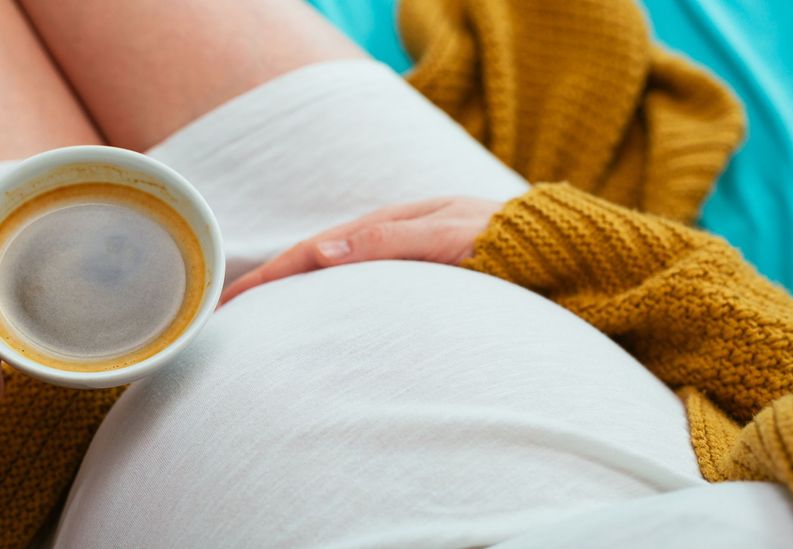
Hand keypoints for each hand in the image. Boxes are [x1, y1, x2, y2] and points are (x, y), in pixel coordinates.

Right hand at [221, 197, 501, 303]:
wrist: (564, 254)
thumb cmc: (512, 242)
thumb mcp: (453, 235)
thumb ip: (393, 240)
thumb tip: (323, 253)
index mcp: (391, 224)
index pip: (314, 250)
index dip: (270, 274)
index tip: (230, 300)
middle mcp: (390, 239)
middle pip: (315, 262)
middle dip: (271, 285)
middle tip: (228, 313)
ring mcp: (402, 260)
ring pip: (334, 277)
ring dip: (295, 294)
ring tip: (260, 319)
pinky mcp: (419, 282)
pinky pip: (360, 291)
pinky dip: (329, 302)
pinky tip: (320, 320)